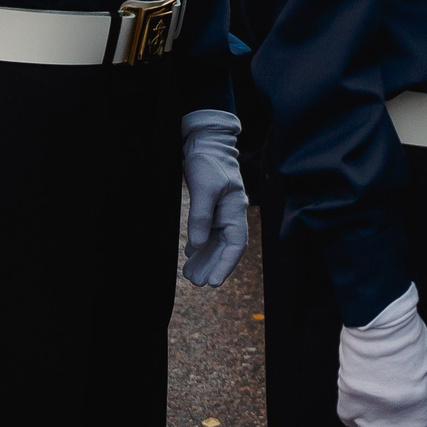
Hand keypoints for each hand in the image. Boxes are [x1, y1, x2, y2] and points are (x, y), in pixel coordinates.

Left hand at [181, 109, 248, 284]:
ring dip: (204, 258)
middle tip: (198, 284)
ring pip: (215, 242)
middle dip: (213, 266)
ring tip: (191, 275)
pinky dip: (199, 245)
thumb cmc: (207, 162)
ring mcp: (222, 211)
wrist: (204, 142)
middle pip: (225, 247)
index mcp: (236, 209)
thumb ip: (201, 217)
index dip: (226, 265)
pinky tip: (190, 255)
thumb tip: (196, 244)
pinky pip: (207, 232)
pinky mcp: (211, 207)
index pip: (235, 245)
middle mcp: (231, 213)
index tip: (214, 283)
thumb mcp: (203, 188)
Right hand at [336, 283, 426, 426]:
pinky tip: (359, 399)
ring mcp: (368, 418)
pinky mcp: (347, 406)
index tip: (407, 421)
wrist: (380, 330)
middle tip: (389, 412)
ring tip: (372, 412)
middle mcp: (392, 425)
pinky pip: (349, 422)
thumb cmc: (409, 346)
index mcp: (417, 418)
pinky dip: (353, 414)